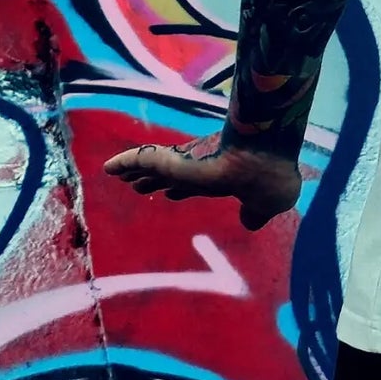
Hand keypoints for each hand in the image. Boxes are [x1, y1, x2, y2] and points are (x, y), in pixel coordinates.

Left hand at [102, 131, 301, 229]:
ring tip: (114, 174)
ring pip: (153, 166)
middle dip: (153, 179)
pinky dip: (126, 161)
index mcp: (221, 179)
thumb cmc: (271, 178)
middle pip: (170, 174)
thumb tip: (251, 221)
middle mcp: (201, 167)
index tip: (168, 194)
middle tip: (135, 186)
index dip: (180, 189)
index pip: (195, 184)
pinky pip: (144, 158)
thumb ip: (256, 212)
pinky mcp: (175, 158)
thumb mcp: (268, 203)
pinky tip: (108, 167)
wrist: (265, 160)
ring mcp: (187, 161)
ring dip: (134, 170)